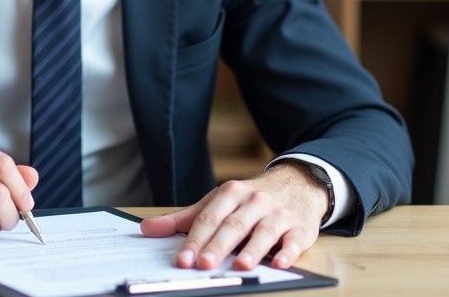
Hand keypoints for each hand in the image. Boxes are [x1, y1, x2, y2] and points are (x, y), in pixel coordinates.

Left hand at [140, 162, 327, 270]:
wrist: (297, 183)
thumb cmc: (249, 199)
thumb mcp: (217, 202)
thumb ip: (183, 218)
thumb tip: (147, 229)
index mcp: (231, 193)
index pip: (209, 218)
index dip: (194, 239)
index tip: (182, 260)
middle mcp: (255, 201)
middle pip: (233, 225)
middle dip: (218, 245)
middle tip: (204, 264)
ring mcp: (279, 214)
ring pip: (264, 232)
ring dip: (254, 249)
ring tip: (241, 265)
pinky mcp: (301, 228)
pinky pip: (294, 240)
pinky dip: (288, 252)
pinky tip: (280, 263)